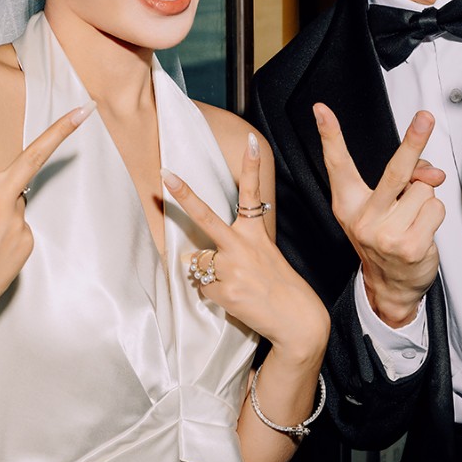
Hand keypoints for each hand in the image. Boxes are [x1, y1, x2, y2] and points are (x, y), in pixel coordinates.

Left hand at [163, 133, 329, 361]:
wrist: (296, 320)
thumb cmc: (279, 287)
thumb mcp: (264, 257)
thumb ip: (232, 250)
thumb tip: (194, 256)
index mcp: (255, 234)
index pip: (252, 194)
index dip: (252, 165)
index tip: (252, 141)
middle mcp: (241, 246)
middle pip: (206, 217)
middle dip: (183, 195)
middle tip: (164, 174)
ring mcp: (231, 267)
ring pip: (197, 263)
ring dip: (206, 273)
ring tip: (234, 284)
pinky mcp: (224, 290)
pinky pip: (202, 288)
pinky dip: (212, 293)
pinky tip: (234, 298)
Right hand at [313, 103, 445, 327]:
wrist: (390, 286)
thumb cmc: (384, 239)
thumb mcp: (383, 207)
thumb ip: (403, 180)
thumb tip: (433, 171)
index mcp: (349, 204)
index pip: (337, 164)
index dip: (329, 135)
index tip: (321, 111)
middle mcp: (364, 217)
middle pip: (395, 171)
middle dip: (413, 141)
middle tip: (425, 118)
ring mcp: (387, 234)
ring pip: (425, 189)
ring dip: (425, 199)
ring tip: (412, 217)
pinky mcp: (411, 246)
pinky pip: (436, 209)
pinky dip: (434, 215)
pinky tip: (421, 229)